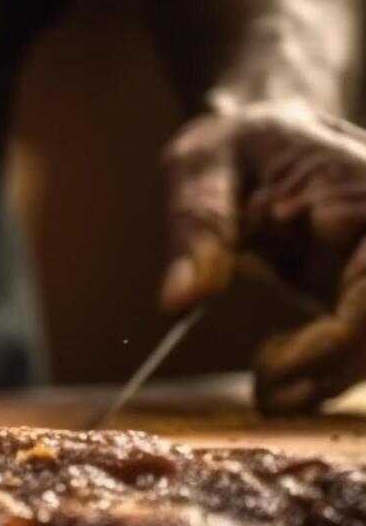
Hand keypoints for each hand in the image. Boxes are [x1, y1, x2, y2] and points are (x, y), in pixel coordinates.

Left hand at [161, 102, 365, 413]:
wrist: (261, 130)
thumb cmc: (234, 140)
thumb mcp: (200, 166)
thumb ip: (198, 228)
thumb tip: (178, 301)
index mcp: (363, 190)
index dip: (340, 341)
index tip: (272, 371)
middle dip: (334, 370)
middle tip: (266, 395)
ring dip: (331, 377)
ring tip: (267, 391)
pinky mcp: (364, 286)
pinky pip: (362, 340)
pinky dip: (327, 367)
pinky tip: (277, 373)